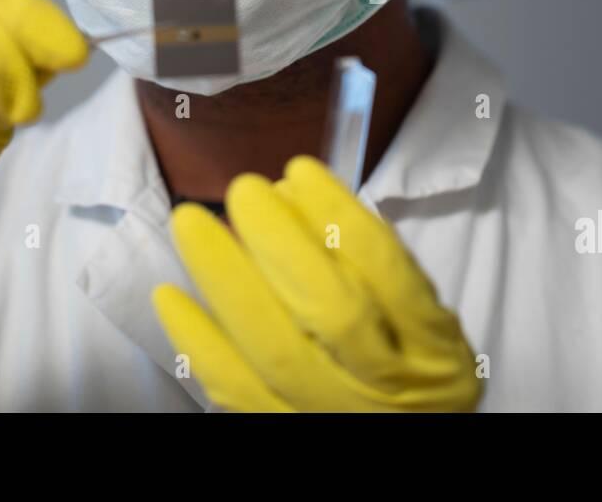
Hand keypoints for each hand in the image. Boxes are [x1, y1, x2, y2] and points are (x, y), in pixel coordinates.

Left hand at [152, 156, 482, 411]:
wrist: (395, 432)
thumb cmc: (405, 361)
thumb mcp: (420, 314)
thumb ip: (369, 261)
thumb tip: (290, 192)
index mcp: (432, 346)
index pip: (390, 276)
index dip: (342, 219)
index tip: (300, 169)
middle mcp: (388, 386)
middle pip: (332, 313)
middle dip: (282, 242)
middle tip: (244, 190)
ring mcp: (331, 412)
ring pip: (277, 350)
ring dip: (229, 280)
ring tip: (193, 224)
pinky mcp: (281, 429)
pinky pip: (234, 390)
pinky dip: (199, 340)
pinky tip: (170, 295)